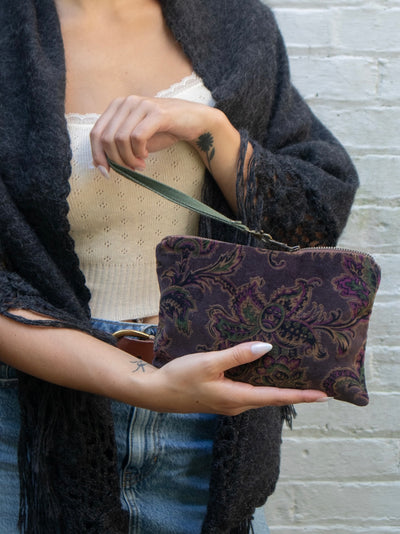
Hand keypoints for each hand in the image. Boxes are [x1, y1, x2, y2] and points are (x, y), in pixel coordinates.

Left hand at [90, 95, 220, 171]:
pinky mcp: (156, 113)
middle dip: (116, 160)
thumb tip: (99, 165)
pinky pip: (137, 137)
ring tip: (140, 165)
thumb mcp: (135, 141)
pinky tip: (146, 156)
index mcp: (117, 107)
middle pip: (106, 138)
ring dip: (129, 159)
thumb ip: (117, 148)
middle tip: (130, 169)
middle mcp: (127, 102)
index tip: (105, 173)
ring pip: (120, 139)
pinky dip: (139, 152)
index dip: (98, 155)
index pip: (95, 133)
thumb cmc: (163, 132)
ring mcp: (141, 105)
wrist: (193, 122)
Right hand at [135, 342, 328, 414]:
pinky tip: (263, 371)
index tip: (324, 395)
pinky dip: (262, 383)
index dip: (301, 395)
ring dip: (279, 387)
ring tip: (296, 376)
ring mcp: (229, 402)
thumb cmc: (181, 377)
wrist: (157, 392)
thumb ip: (238, 355)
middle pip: (272, 397)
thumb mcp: (210, 362)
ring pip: (260, 394)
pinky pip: (249, 391)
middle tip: (316, 383)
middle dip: (295, 391)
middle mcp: (237, 404)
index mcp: (238, 398)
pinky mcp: (222, 397)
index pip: (276, 396)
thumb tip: (267, 348)